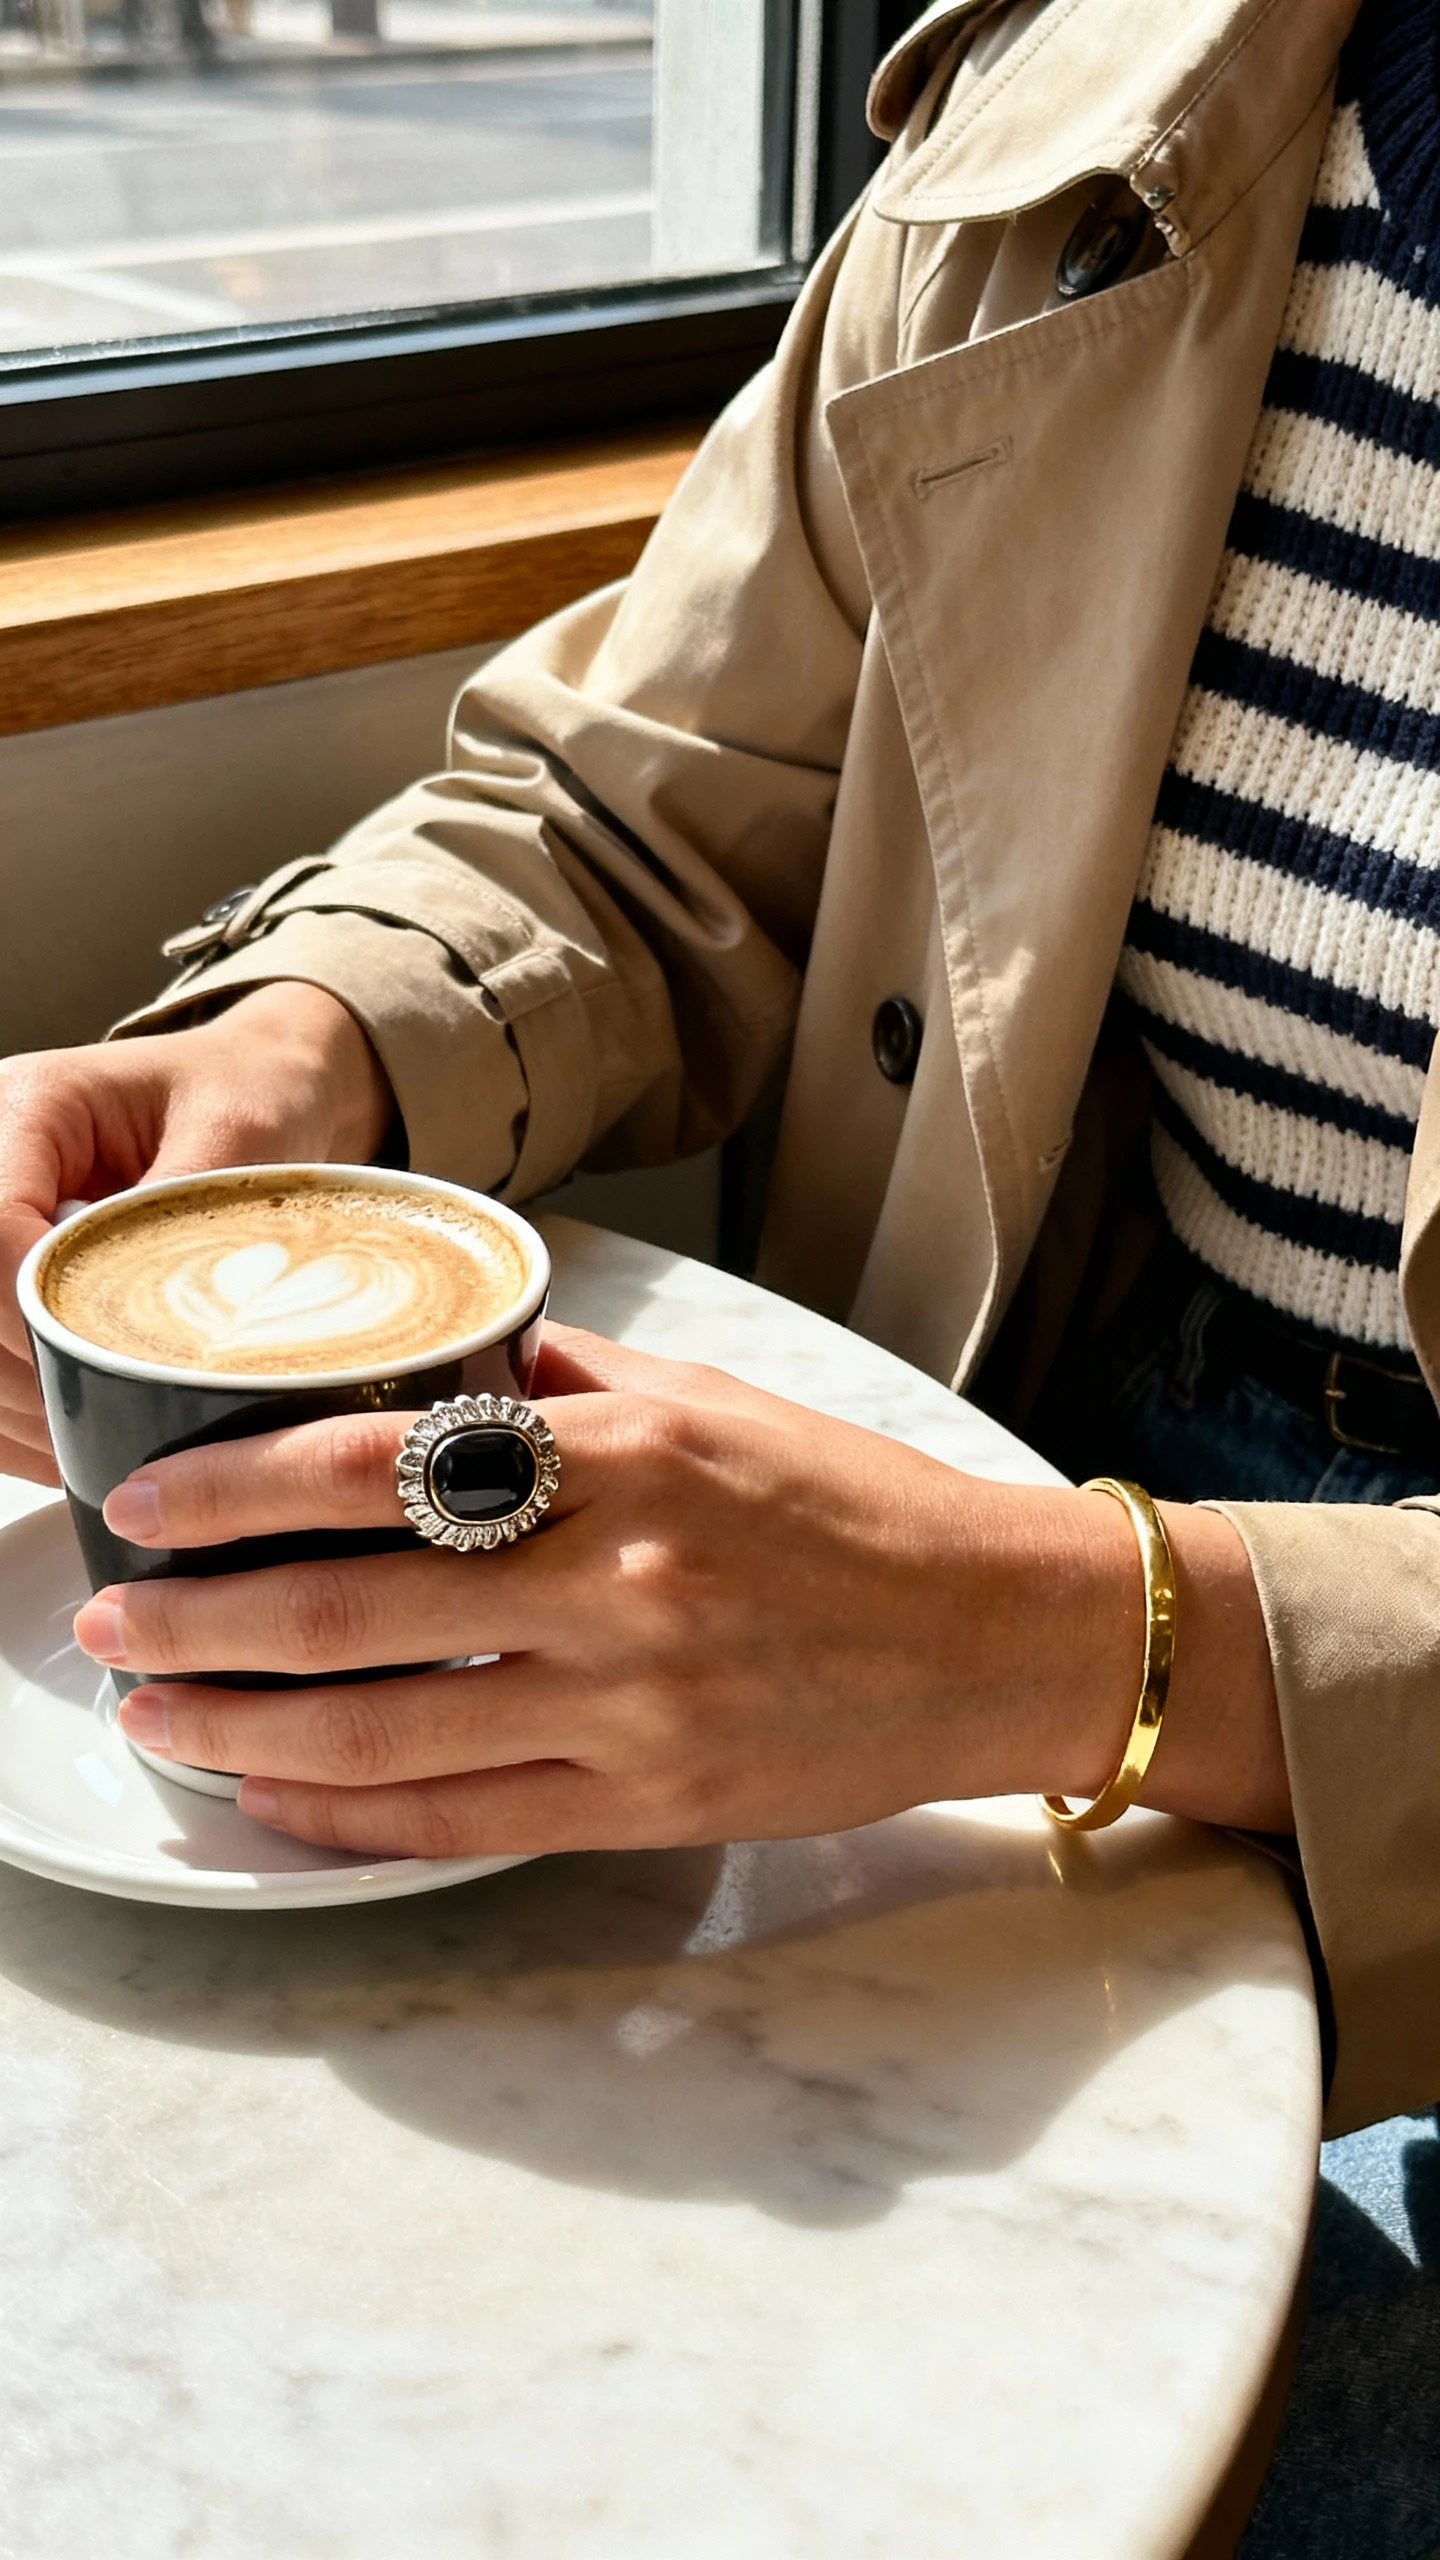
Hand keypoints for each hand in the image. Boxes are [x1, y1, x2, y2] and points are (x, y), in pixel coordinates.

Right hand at [0, 984, 393, 1483]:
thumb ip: (183, 1219)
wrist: (261, 1085)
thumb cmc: (254, 1096)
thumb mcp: (240, 1140)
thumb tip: (146, 1326)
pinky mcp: (4, 1271)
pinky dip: (11, 1410)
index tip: (97, 1363)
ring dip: (10, 1398)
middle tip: (94, 1421)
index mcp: (33, 1107)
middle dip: (16, 1366)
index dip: (26, 1309)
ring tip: (86, 1444)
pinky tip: (62, 1445)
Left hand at [74, 1326, 1290, 1855]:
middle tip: (108, 1622)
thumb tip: (436, 1377)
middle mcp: (619, 1579)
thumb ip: (565, 1392)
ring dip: (242, 1732)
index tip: (147, 1502)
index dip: (235, 1489)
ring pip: (385, 1733)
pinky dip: (348, 1815)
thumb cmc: (856, 1509)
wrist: (999, 1633)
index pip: (378, 1465)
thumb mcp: (713, 1403)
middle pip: (350, 1614)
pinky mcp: (652, 1802)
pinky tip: (274, 1798)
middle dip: (200, 1624)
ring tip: (156, 1716)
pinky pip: (463, 1820)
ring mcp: (632, 1706)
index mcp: (624, 1456)